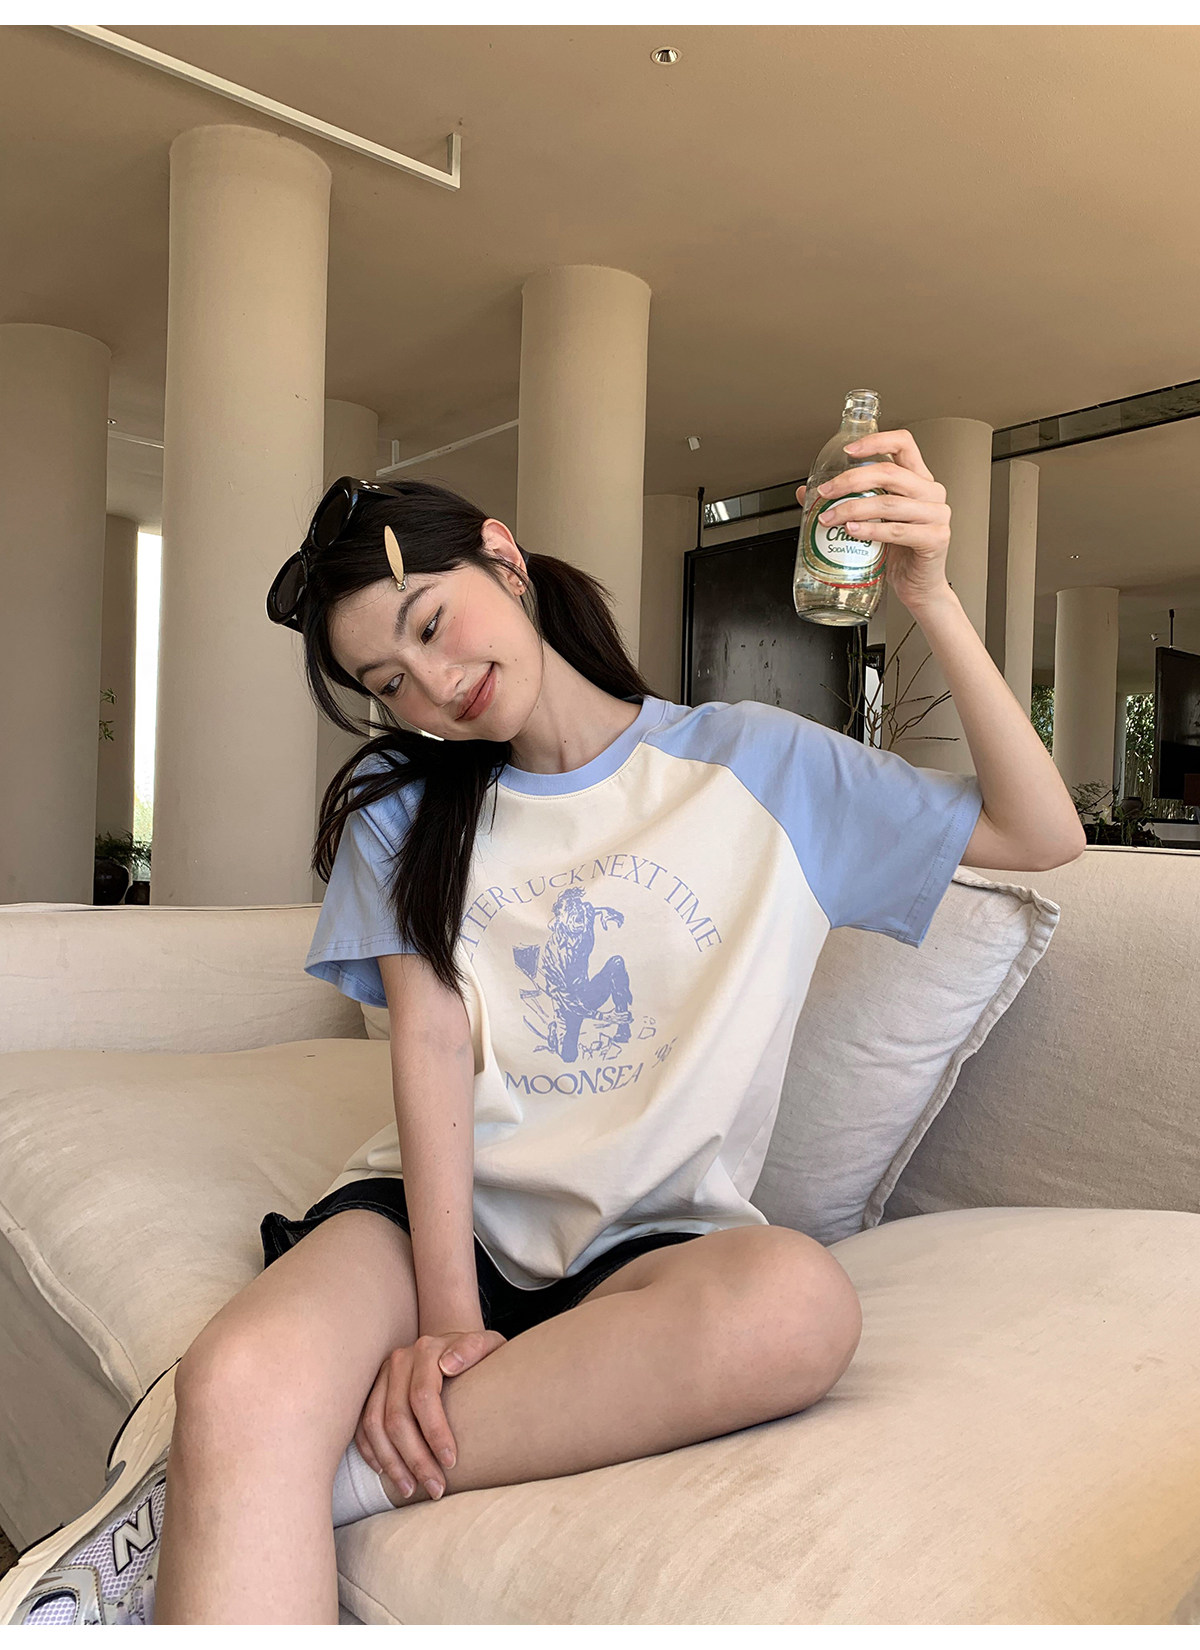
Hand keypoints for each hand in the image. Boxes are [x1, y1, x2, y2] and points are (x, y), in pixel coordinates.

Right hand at [354, 1328, 506, 1500]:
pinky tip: (384, 1471)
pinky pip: (362, 1424)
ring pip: (375, 1424)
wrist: (452, 1345)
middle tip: (435, 1488)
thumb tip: (448, 1365)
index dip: (435, 1432)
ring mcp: (382, 1376)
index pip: (423, 1396)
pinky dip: (370, 1450)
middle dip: (416, 1458)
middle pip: (397, 1416)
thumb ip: (474, 1349)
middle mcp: (400, 1361)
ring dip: (391, 1462)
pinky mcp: (372, 1390)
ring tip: (411, 1489)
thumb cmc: (476, 1354)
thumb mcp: (488, 1345)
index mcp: (427, 1350)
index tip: (451, 1462)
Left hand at [795, 428, 954, 612]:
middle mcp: (930, 492)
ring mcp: (937, 514)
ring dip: (852, 508)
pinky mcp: (935, 538)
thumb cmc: (899, 552)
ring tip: (830, 518)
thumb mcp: (872, 520)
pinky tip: (852, 531)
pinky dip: (871, 530)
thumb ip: (848, 502)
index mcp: (918, 479)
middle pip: (889, 473)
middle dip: (850, 480)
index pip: (903, 443)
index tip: (848, 451)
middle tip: (825, 493)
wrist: (919, 586)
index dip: (876, 441)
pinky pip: (897, 531)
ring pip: (888, 503)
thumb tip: (806, 493)